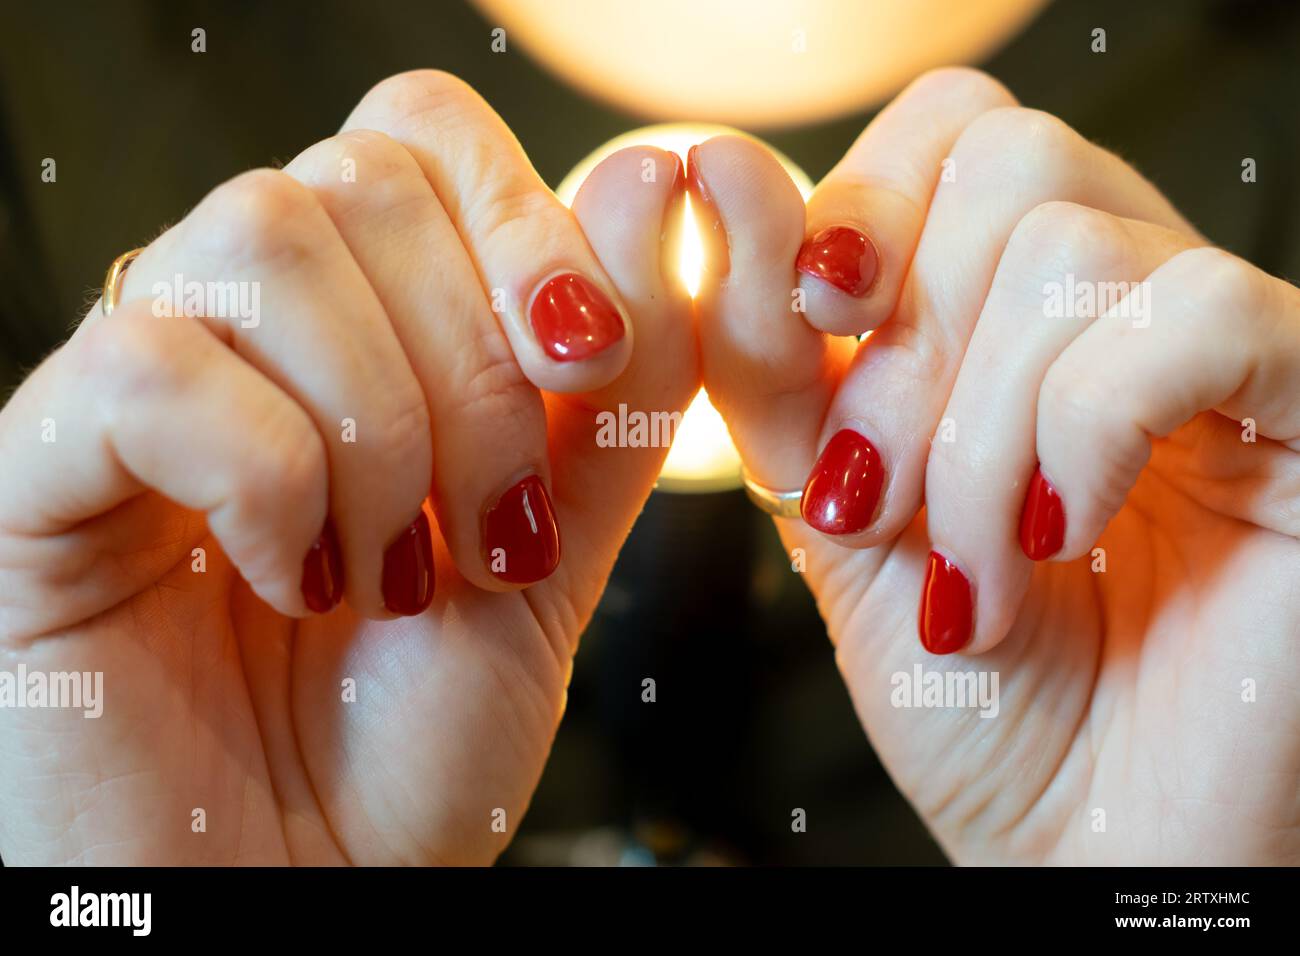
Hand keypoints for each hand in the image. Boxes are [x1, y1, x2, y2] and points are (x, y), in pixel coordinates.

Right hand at [0, 70, 694, 864]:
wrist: (298, 897)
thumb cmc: (405, 752)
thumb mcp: (552, 565)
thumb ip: (608, 398)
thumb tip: (653, 192)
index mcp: (352, 330)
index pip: (415, 136)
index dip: (521, 215)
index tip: (585, 353)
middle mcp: (233, 329)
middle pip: (352, 178)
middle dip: (470, 367)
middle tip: (488, 528)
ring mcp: (127, 386)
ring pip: (261, 242)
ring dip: (378, 426)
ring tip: (388, 575)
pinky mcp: (34, 467)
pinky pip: (153, 366)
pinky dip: (266, 478)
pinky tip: (287, 579)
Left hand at [691, 68, 1299, 863]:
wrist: (1082, 840)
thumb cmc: (972, 694)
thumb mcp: (833, 512)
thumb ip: (774, 358)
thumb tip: (719, 172)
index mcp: (1015, 306)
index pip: (950, 129)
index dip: (860, 205)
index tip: (812, 323)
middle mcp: (1127, 300)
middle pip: (1004, 159)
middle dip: (902, 354)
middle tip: (882, 504)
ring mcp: (1224, 349)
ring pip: (1071, 246)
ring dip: (975, 433)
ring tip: (975, 567)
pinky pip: (1194, 317)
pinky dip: (1084, 433)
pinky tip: (1068, 536)